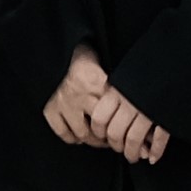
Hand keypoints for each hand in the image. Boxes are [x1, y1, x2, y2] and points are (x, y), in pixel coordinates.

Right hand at [45, 48, 162, 162]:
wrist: (52, 51)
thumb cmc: (80, 55)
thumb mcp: (103, 60)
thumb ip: (117, 81)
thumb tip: (141, 99)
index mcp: (96, 81)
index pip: (116, 112)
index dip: (124, 123)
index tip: (130, 127)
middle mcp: (80, 94)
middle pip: (102, 127)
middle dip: (111, 136)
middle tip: (117, 137)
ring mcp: (64, 104)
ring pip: (83, 134)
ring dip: (93, 139)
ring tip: (100, 138)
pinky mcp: (50, 109)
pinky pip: (64, 133)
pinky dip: (72, 137)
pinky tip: (78, 134)